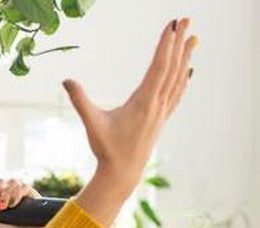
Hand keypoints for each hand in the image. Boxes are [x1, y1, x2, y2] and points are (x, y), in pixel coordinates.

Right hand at [63, 18, 197, 191]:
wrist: (123, 173)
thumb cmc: (107, 148)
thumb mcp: (91, 123)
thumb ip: (80, 100)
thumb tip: (66, 81)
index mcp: (144, 102)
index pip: (159, 66)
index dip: (166, 44)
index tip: (171, 26)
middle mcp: (158, 104)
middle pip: (172, 67)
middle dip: (179, 42)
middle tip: (186, 20)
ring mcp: (162, 111)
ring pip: (177, 78)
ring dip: (185, 57)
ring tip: (193, 38)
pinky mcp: (161, 118)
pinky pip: (177, 92)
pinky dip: (184, 78)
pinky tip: (188, 70)